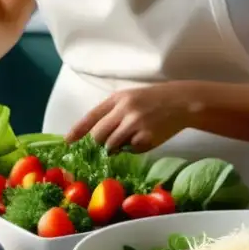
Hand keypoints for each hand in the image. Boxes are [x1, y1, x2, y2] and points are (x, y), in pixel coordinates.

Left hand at [66, 83, 194, 152]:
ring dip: (114, 147)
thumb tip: (93, 136)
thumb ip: (112, 113)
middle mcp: (124, 110)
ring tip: (127, 140)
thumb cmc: (152, 100)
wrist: (181, 102)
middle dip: (96, 144)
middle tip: (99, 148)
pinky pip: (130, 150)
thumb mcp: (129, 99)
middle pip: (98, 135)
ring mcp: (135, 125)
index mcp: (117, 99)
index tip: (67, 142)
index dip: (77, 131)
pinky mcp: (146, 138)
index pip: (91, 117)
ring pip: (112, 145)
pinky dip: (132, 149)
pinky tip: (143, 139)